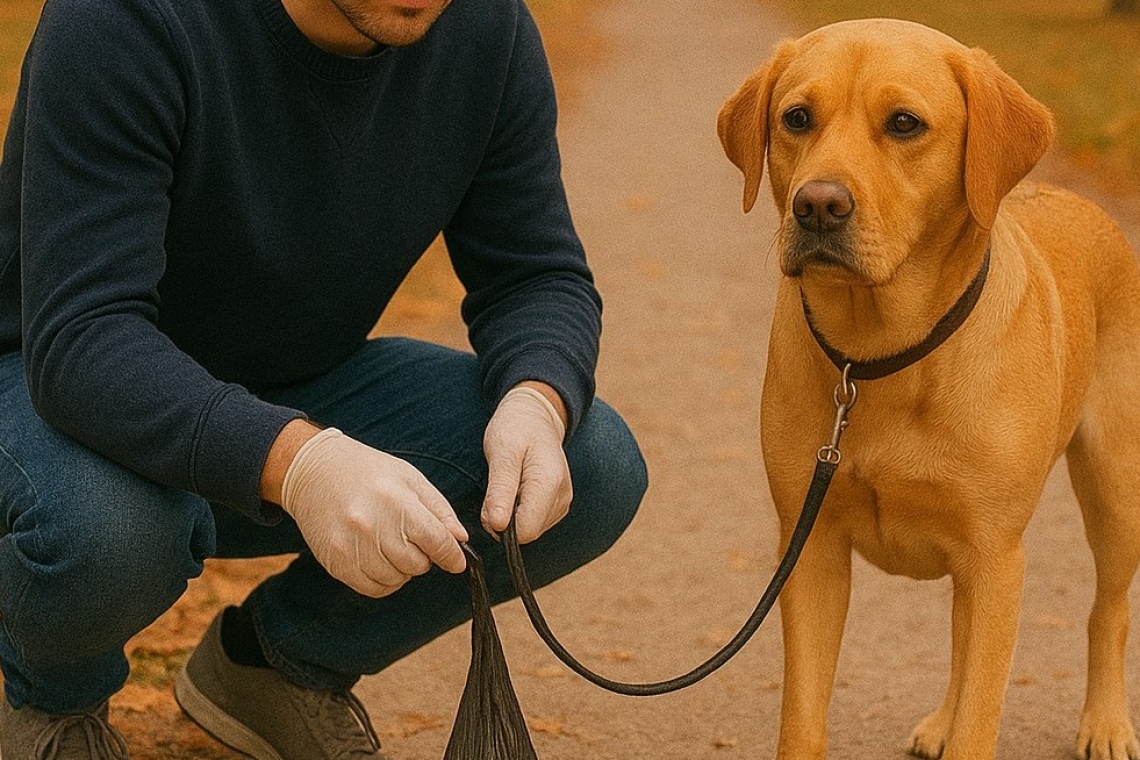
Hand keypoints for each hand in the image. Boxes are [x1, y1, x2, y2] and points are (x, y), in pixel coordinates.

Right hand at [280, 427, 467, 596]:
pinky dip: (383, 581)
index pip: (436, 541)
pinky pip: (372, 589)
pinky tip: (379, 560)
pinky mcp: (335, 562)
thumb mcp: (410, 479)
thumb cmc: (367, 471)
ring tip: (391, 545)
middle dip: (423, 557)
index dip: (451, 556)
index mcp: (396, 501)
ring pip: (396, 579)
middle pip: (417, 564)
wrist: (313, 470)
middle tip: (412, 541)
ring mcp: (352, 547)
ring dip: (402, 569)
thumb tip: (460, 539)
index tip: (456, 561)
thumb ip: (439, 510)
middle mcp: (373, 526)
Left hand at [482, 383, 570, 543]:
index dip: (501, 523)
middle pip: (527, 533)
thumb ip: (500, 490)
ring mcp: (563, 502)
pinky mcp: (558, 505)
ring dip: (512, 515)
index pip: (525, 531)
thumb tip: (497, 526)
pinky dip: (520, 511)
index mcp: (549, 484)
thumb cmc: (515, 429)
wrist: (535, 417)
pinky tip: (518, 488)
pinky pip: (534, 522)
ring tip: (509, 483)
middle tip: (498, 486)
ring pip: (530, 529)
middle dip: (505, 519)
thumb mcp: (501, 452)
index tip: (492, 498)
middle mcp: (562, 497)